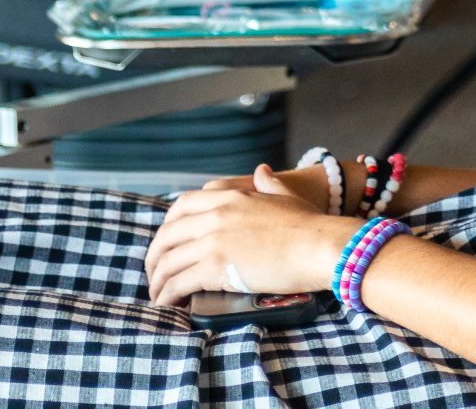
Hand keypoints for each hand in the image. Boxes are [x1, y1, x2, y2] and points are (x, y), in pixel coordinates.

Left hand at [146, 164, 358, 303]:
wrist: (321, 246)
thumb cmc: (310, 225)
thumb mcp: (286, 196)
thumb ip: (269, 183)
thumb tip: (262, 171)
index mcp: (229, 196)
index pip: (181, 206)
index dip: (167, 227)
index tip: (166, 243)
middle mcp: (215, 214)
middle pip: (167, 235)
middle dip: (155, 256)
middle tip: (155, 273)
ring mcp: (213, 240)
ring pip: (168, 261)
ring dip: (157, 280)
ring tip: (158, 295)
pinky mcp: (216, 267)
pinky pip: (179, 282)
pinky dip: (167, 295)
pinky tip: (167, 304)